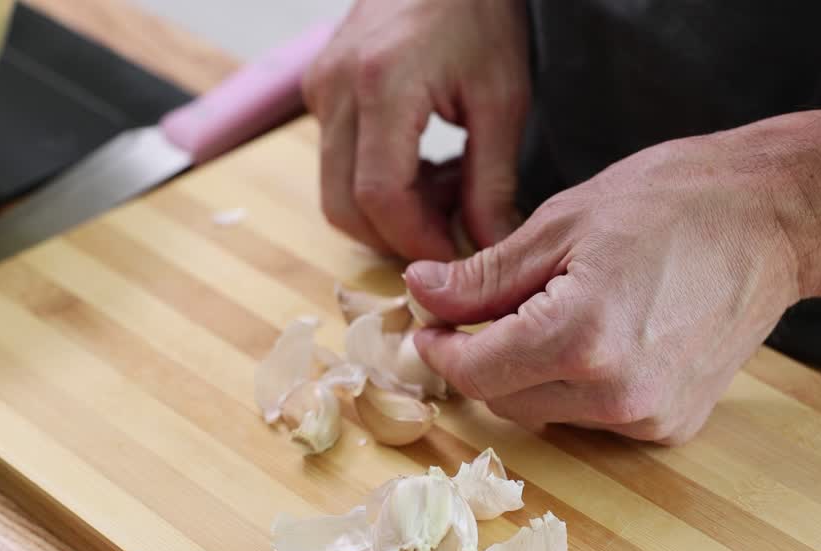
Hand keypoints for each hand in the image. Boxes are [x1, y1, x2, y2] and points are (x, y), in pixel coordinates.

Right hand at [302, 0, 529, 260]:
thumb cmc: (478, 14)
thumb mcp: (501, 99)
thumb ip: (492, 181)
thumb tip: (488, 247)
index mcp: (383, 85)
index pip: (379, 197)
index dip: (416, 240)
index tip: (456, 257)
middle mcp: (337, 89)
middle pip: (343, 206)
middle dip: (397, 237)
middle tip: (452, 234)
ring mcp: (320, 89)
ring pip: (335, 190)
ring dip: (387, 212)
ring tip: (446, 191)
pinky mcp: (319, 89)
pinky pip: (337, 162)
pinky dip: (376, 183)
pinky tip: (424, 166)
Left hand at [405, 126, 811, 443]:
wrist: (775, 221)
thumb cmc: (673, 203)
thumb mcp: (561, 224)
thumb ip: (484, 275)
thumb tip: (421, 293)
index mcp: (581, 337)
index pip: (475, 373)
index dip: (440, 349)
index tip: (430, 324)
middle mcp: (617, 394)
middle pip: (505, 399)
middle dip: (481, 359)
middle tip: (480, 312)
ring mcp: (650, 417)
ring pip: (546, 413)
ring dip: (528, 374)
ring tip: (552, 312)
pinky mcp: (674, 426)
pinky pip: (593, 418)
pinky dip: (575, 386)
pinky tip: (599, 338)